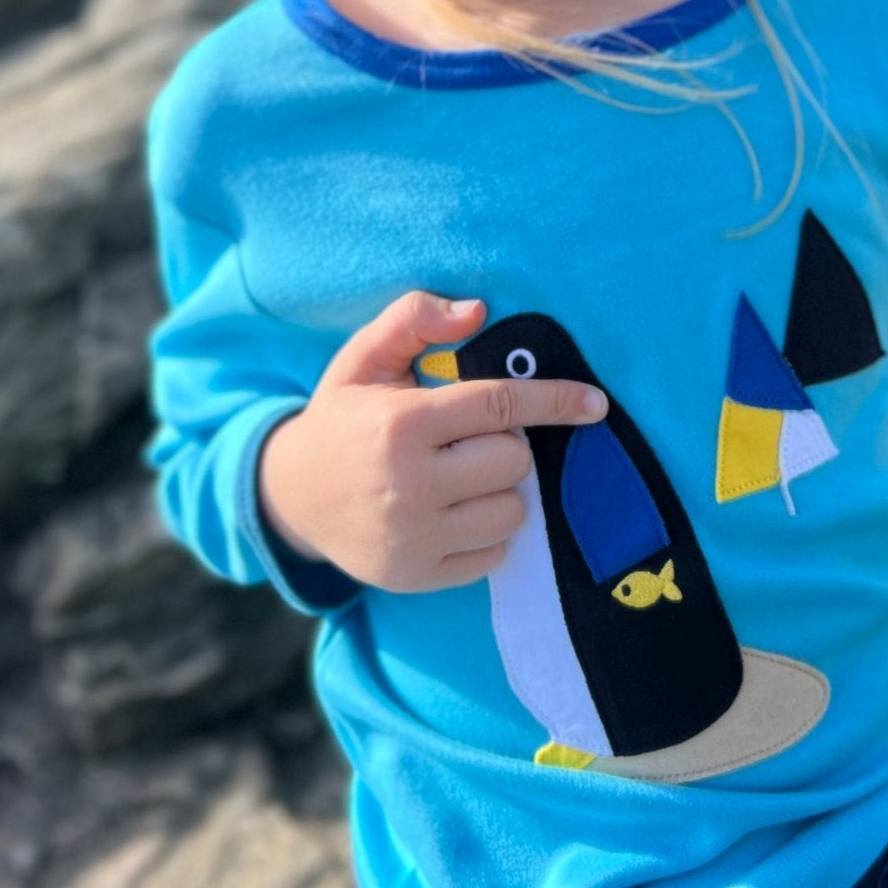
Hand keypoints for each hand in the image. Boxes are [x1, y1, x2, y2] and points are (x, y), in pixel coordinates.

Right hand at [256, 290, 606, 591]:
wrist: (291, 497)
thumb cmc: (343, 418)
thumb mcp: (364, 358)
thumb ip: (414, 319)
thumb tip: (478, 310)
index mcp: (401, 423)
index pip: (500, 405)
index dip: (555, 400)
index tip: (596, 403)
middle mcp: (408, 484)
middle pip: (512, 459)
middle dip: (504, 443)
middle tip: (467, 440)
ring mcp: (413, 537)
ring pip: (512, 511)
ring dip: (500, 489)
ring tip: (461, 477)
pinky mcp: (417, 577)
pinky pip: (494, 555)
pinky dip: (487, 532)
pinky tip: (452, 513)